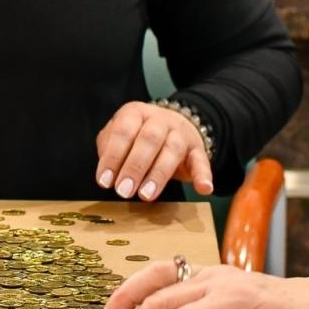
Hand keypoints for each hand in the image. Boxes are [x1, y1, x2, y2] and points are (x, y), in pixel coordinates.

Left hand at [95, 101, 212, 198]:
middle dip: (135, 166)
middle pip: (149, 139)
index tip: (104, 181)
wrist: (175, 126)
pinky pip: (202, 161)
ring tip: (146, 195)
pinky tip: (203, 189)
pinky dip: (204, 175)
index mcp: (136, 113)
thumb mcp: (120, 137)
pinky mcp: (198, 150)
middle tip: (123, 190)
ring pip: (173, 150)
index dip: (113, 157)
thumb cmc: (138, 136)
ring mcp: (181, 133)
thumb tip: (107, 172)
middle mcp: (160, 119)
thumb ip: (109, 148)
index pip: (123, 131)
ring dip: (159, 174)